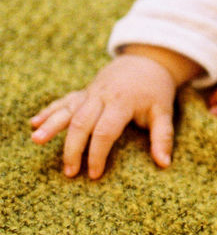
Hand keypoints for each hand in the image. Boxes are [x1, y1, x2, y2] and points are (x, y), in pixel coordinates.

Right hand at [30, 47, 197, 179]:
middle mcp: (103, 96)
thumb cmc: (155, 90)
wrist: (147, 59)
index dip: (97, 154)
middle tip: (69, 172)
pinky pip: (64, 101)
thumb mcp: (164, 111)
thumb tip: (164, 164)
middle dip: (73, 148)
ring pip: (68, 109)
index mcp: (122, 102)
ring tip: (37, 140)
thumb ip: (163, 137)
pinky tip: (34, 123)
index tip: (93, 174)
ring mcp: (91, 92)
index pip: (105, 131)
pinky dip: (49, 111)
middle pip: (82, 123)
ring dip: (51, 125)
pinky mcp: (84, 91)